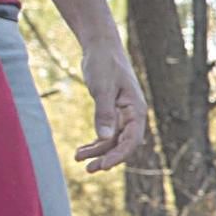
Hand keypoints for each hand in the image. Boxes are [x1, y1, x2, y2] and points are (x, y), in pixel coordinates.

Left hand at [72, 32, 150, 171]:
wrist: (101, 46)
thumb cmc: (104, 64)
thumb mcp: (102, 88)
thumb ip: (104, 114)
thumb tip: (103, 138)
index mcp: (136, 109)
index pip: (131, 140)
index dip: (119, 155)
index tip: (103, 166)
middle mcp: (133, 114)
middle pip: (123, 143)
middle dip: (107, 157)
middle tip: (89, 169)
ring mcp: (123, 113)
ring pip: (113, 139)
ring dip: (98, 150)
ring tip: (78, 158)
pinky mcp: (113, 110)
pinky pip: (107, 131)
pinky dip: (96, 141)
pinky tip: (83, 149)